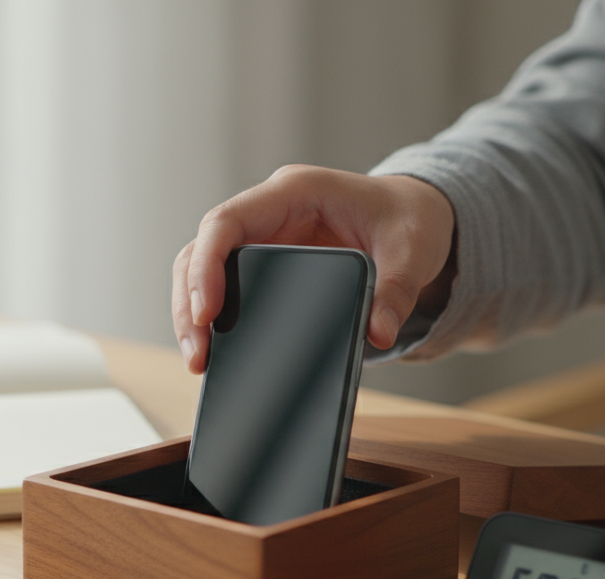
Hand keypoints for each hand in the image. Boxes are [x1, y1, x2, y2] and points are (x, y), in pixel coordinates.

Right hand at [172, 166, 455, 373]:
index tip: (206, 312)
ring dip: (192, 313)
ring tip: (200, 362)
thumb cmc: (408, 218)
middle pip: (202, 250)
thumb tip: (378, 333)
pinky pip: (223, 284)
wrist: (413, 215)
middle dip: (190, 302)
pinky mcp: (265, 261)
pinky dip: (212, 317)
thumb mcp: (413, 250)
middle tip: (198, 354)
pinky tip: (214, 352)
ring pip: (202, 268)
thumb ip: (397, 290)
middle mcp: (269, 210)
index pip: (228, 221)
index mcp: (296, 191)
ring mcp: (263, 236)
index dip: (207, 265)